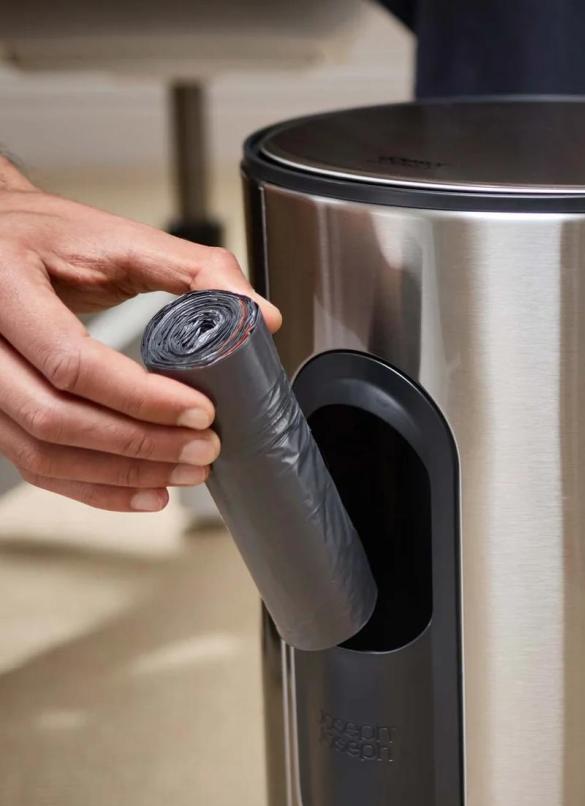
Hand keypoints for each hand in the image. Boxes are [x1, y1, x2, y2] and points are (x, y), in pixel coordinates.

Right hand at [0, 157, 281, 511]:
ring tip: (187, 470)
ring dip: (124, 475)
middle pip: (55, 418)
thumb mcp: (120, 239)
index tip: (200, 410)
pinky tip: (148, 491)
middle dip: (140, 445)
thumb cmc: (50, 238)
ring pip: (44, 453)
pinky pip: (35, 466)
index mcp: (3, 284)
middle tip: (204, 448)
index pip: (71, 361)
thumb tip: (260, 315)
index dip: (141, 398)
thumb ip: (196, 270)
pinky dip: (95, 488)